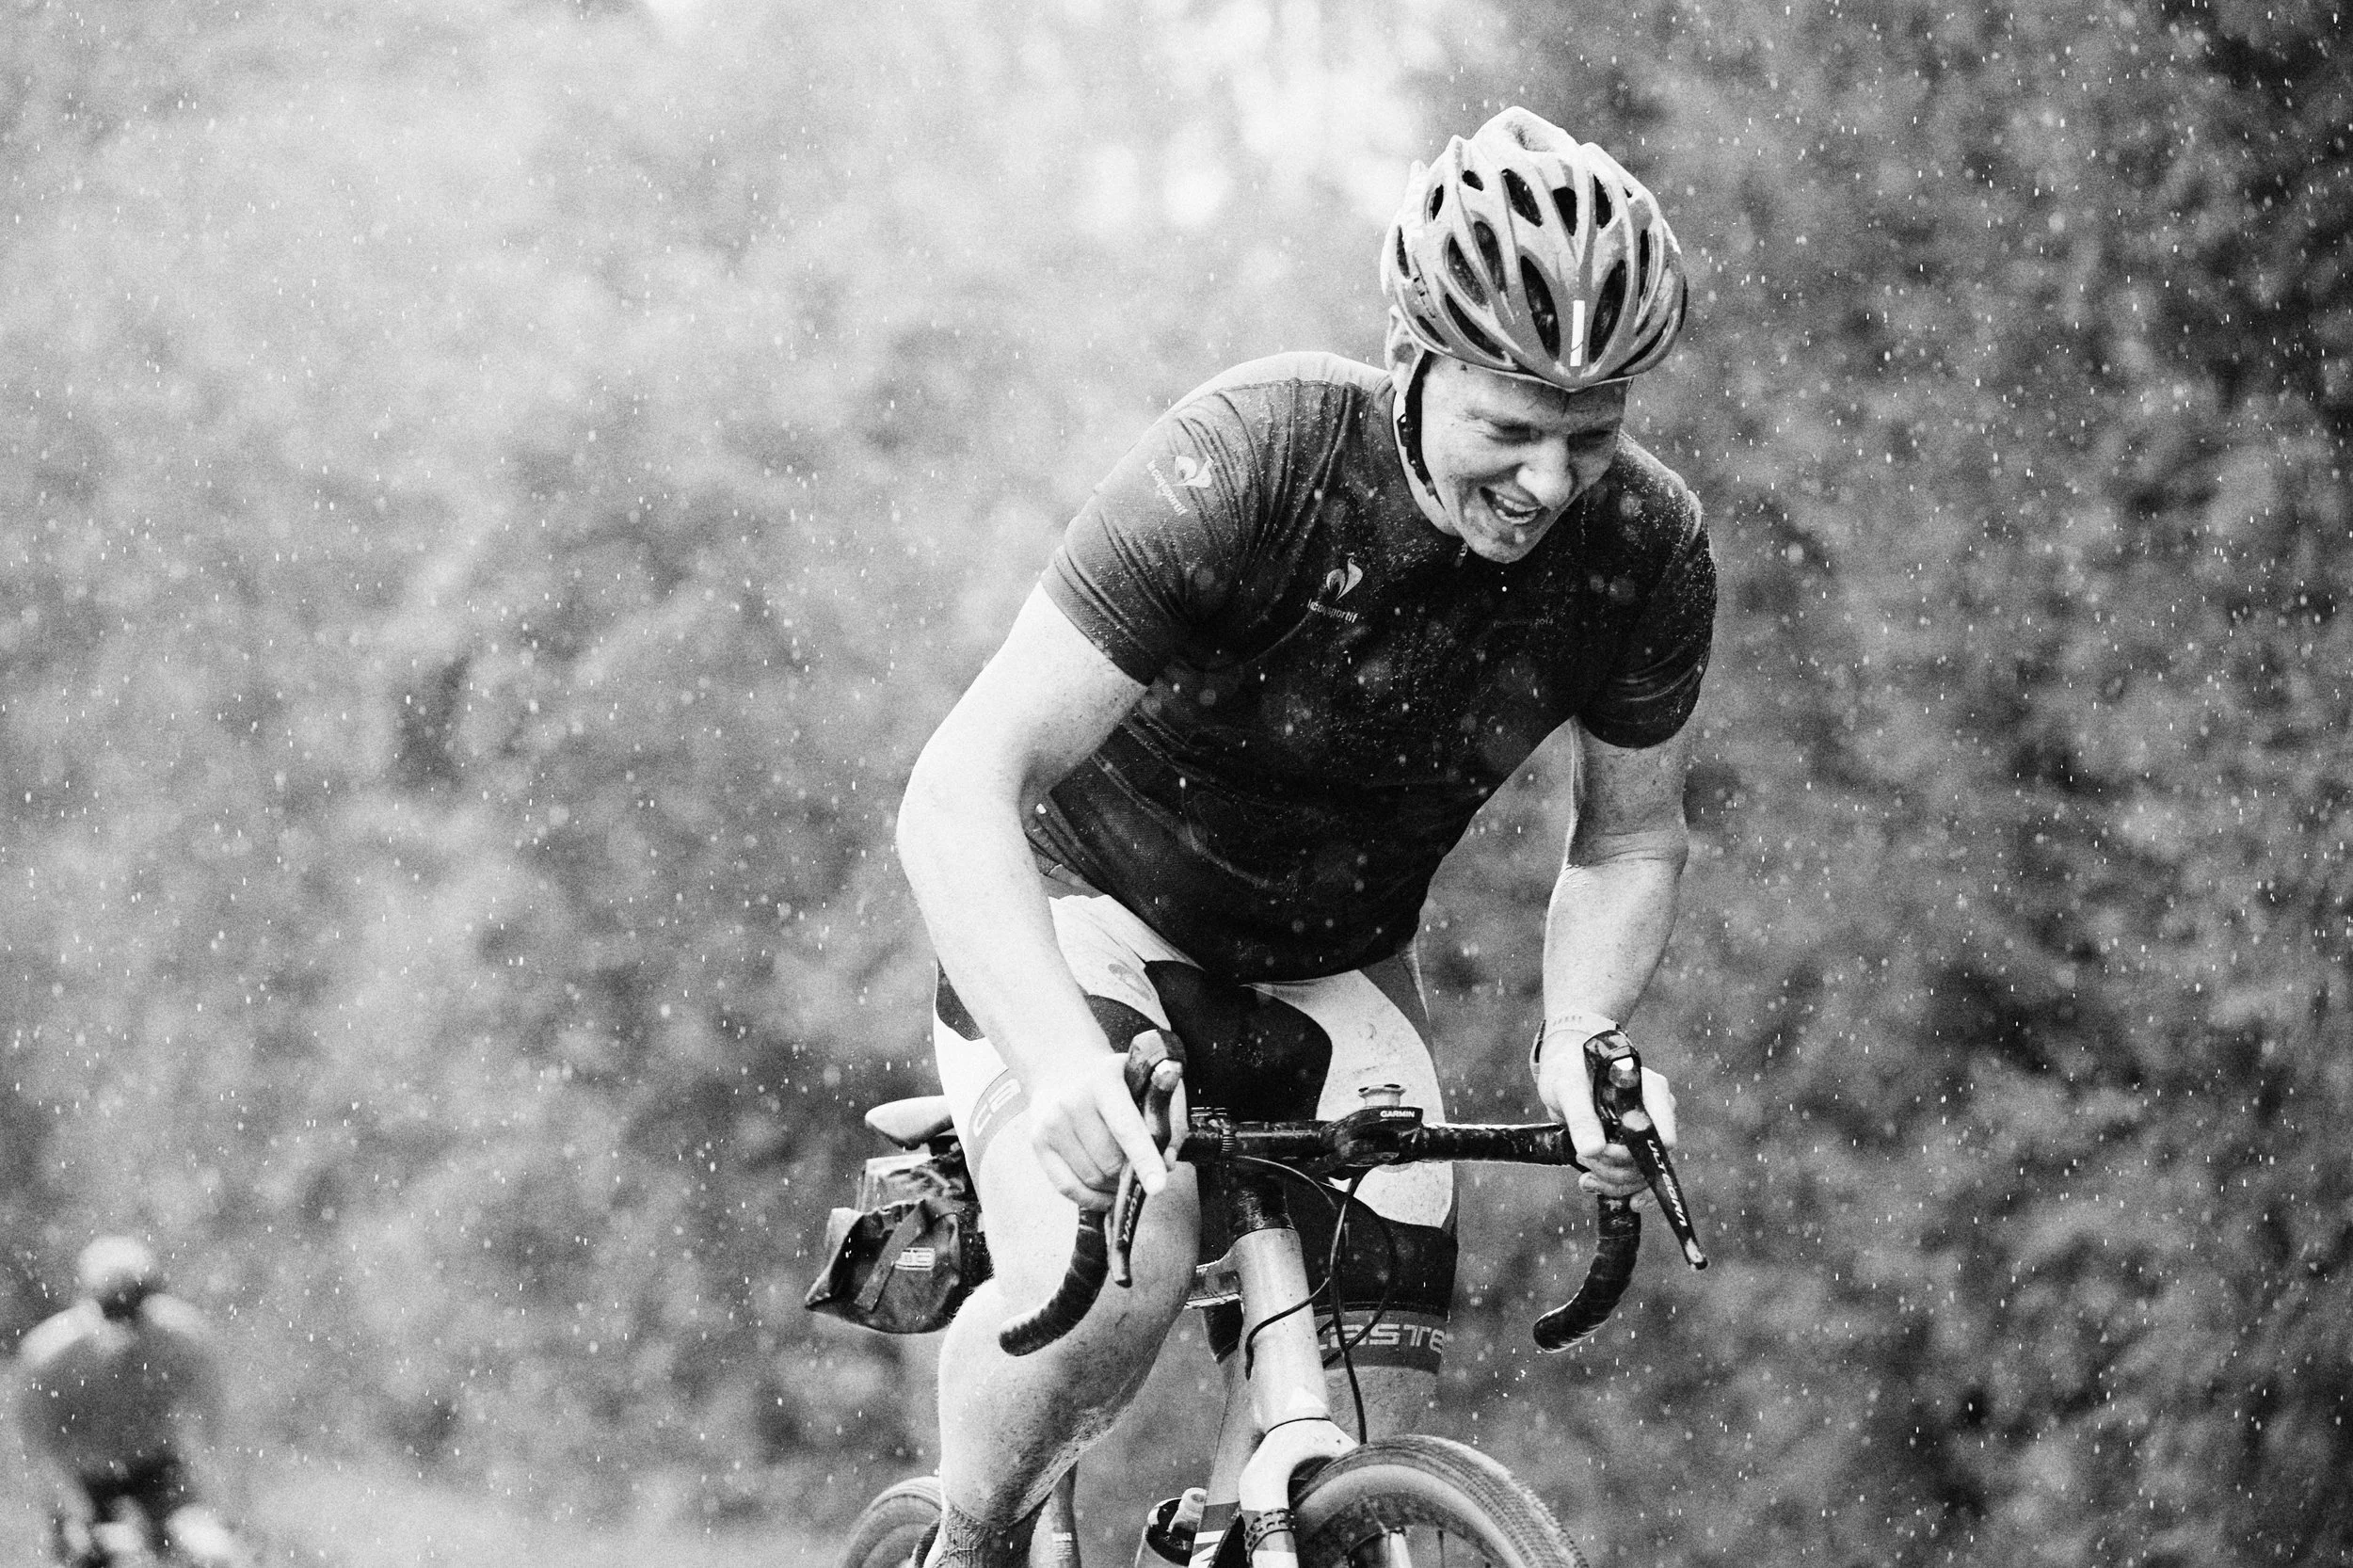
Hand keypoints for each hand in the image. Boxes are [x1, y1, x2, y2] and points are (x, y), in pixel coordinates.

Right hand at [1025, 1048, 1169, 1207]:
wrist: (1063, 1063)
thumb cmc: (1112, 1077)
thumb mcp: (1143, 1080)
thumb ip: (1163, 1118)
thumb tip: (1166, 1162)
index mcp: (1104, 1081)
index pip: (1126, 1128)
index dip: (1144, 1159)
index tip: (1157, 1186)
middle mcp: (1072, 1102)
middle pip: (1109, 1161)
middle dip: (1131, 1173)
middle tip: (1142, 1169)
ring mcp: (1051, 1124)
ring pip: (1092, 1178)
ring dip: (1114, 1186)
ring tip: (1123, 1175)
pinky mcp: (1038, 1142)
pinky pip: (1068, 1187)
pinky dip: (1092, 1198)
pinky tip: (1106, 1193)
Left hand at [1539, 1042, 1677, 1201]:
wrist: (1565, 1075)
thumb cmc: (1569, 1072)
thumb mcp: (1569, 1089)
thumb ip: (1581, 1117)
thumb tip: (1593, 1149)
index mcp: (1651, 1090)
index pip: (1663, 1135)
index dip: (1637, 1153)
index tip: (1603, 1151)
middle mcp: (1657, 1113)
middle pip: (1652, 1160)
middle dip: (1616, 1167)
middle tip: (1583, 1155)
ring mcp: (1647, 1132)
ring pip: (1643, 1174)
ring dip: (1611, 1179)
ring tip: (1583, 1165)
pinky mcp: (1635, 1148)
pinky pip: (1637, 1179)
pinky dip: (1615, 1188)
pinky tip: (1591, 1183)